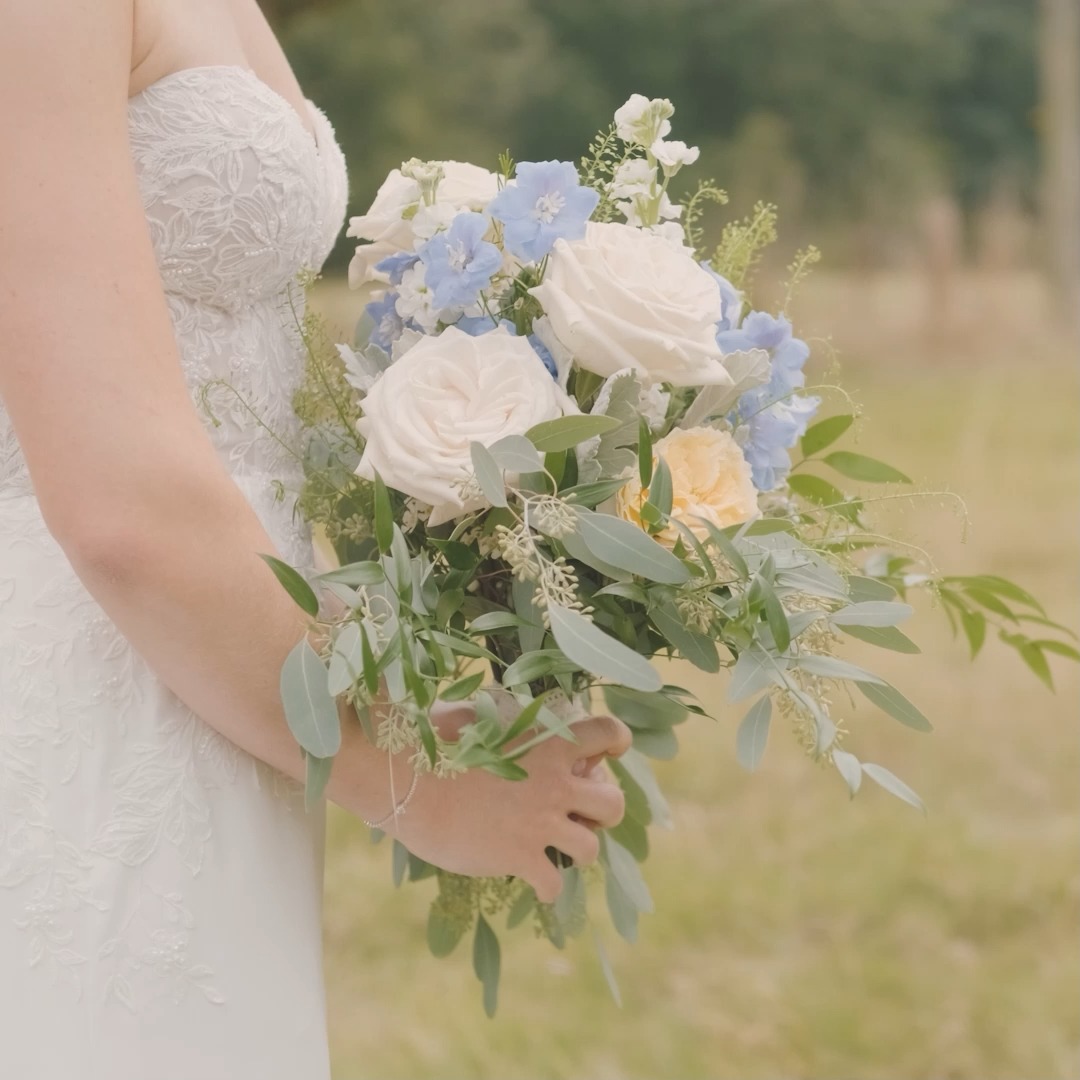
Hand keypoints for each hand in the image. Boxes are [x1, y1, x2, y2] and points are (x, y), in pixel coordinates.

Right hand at [386, 702, 631, 902]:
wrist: (406, 780)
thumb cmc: (431, 740)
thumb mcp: (475, 717)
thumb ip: (498, 720)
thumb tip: (485, 714)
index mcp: (549, 742)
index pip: (607, 734)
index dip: (615, 742)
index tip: (608, 753)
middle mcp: (555, 784)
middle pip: (613, 803)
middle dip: (602, 810)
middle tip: (577, 811)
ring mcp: (540, 824)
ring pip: (591, 848)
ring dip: (577, 848)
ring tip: (554, 847)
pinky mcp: (520, 858)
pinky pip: (554, 884)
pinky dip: (546, 886)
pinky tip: (532, 880)